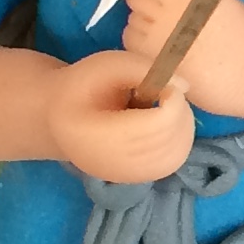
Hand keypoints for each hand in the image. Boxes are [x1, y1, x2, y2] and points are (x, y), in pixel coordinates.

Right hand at [46, 49, 195, 183]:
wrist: (59, 119)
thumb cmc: (82, 86)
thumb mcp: (106, 64)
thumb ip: (143, 68)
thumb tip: (185, 86)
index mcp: (96, 134)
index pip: (155, 125)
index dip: (172, 102)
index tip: (166, 84)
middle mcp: (111, 163)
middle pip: (168, 141)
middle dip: (179, 112)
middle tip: (167, 92)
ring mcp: (125, 176)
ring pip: (176, 154)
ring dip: (181, 125)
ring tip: (163, 107)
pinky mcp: (137, 179)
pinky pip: (172, 162)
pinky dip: (178, 139)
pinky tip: (163, 122)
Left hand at [122, 0, 243, 114]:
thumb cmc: (243, 29)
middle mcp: (165, 18)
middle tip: (162, 3)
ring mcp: (157, 46)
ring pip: (130, 22)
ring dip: (141, 21)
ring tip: (164, 28)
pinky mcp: (154, 68)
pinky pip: (133, 47)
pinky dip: (141, 43)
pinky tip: (161, 47)